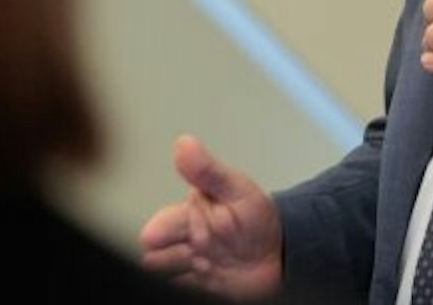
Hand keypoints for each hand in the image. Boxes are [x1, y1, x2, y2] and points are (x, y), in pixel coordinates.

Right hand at [138, 135, 284, 297]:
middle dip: (172, 259)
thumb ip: (209, 171)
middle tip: (200, 255)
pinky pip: (179, 290)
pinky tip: (212, 278)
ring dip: (183, 275)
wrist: (280, 254)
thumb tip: (183, 143)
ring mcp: (190, 267)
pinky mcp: (198, 288)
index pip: (155, 230)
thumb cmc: (257, 218)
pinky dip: (191, 288)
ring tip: (211, 266)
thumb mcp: (238, 190)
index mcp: (187, 216)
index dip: (161, 235)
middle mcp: (184, 242)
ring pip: (163, 276)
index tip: (179, 235)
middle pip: (152, 257)